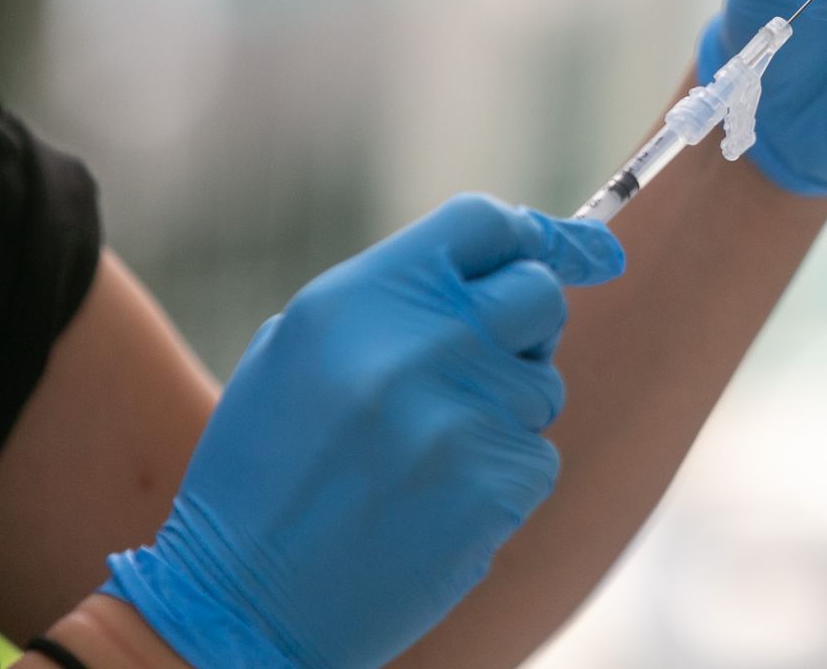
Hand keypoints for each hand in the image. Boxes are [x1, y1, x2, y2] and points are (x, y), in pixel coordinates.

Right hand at [100, 194, 624, 668]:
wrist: (245, 603)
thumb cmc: (267, 471)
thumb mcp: (297, 352)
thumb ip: (393, 298)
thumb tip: (508, 262)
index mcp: (359, 298)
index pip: (483, 222)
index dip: (537, 233)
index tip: (581, 251)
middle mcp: (418, 342)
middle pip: (538, 294)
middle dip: (528, 324)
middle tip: (488, 360)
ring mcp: (462, 414)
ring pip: (543, 385)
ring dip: (507, 410)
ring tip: (424, 453)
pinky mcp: (496, 483)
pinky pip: (537, 457)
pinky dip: (502, 477)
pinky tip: (435, 503)